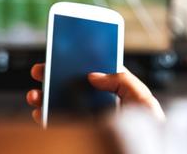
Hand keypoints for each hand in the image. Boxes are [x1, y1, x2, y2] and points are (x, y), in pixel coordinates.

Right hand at [26, 63, 164, 122]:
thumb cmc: (151, 133)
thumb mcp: (143, 99)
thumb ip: (122, 80)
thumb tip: (93, 75)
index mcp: (114, 94)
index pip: (92, 74)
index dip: (76, 62)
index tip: (60, 54)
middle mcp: (98, 107)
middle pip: (70, 86)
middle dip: (52, 76)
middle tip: (40, 71)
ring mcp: (87, 121)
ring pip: (59, 105)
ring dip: (43, 97)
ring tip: (35, 95)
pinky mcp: (79, 133)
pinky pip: (57, 124)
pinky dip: (44, 117)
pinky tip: (39, 112)